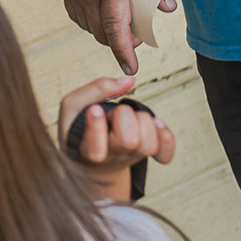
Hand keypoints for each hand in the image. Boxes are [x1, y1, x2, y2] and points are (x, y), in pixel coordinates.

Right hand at [53, 0, 176, 75]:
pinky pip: (76, 13)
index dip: (125, 52)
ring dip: (105, 31)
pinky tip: (103, 11)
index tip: (132, 68)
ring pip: (88, 25)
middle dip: (120, 42)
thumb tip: (167, 8)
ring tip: (122, 22)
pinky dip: (91, 20)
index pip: (117, 28)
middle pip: (102, 32)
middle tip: (138, 37)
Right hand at [58, 75, 176, 202]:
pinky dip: (165, 136)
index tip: (94, 109)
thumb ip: (96, 89)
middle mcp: (111, 158)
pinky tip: (156, 124)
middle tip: (113, 113)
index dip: (97, 127)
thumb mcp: (74, 106)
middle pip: (129, 141)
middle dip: (123, 116)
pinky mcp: (146, 156)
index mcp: (86, 150)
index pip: (95, 150)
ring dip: (143, 122)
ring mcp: (131, 158)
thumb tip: (129, 81)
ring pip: (149, 144)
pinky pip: (165, 153)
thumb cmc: (79, 127)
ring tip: (130, 118)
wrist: (90, 160)